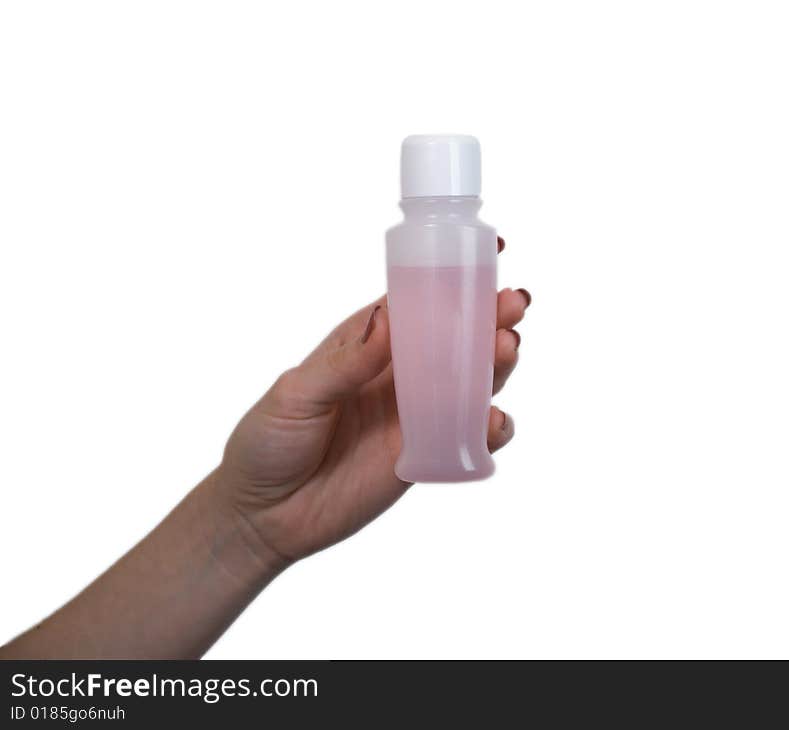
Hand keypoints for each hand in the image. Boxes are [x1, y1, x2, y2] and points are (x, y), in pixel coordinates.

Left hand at [218, 251, 529, 564]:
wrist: (263, 514)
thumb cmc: (268, 441)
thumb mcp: (296, 394)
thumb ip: (345, 363)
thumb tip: (387, 320)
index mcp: (368, 343)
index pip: (418, 300)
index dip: (454, 277)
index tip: (488, 254)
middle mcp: (398, 374)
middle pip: (457, 338)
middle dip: (490, 318)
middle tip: (512, 305)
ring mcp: (415, 415)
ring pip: (472, 382)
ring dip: (497, 364)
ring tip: (507, 349)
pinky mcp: (424, 455)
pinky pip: (467, 438)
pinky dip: (489, 428)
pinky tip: (493, 422)